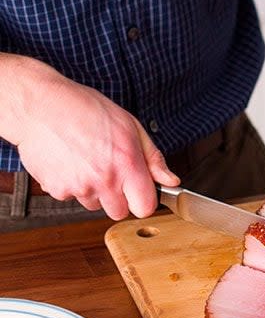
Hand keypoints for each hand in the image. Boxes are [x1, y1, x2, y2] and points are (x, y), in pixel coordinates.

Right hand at [0, 54, 178, 219]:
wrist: (40, 105)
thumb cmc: (85, 110)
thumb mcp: (130, 126)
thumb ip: (153, 158)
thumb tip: (171, 180)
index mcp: (127, 164)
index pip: (145, 208)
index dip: (144, 200)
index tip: (140, 190)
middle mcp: (105, 180)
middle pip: (120, 212)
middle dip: (119, 198)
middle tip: (111, 173)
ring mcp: (79, 187)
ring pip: (95, 205)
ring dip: (95, 191)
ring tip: (88, 162)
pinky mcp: (57, 190)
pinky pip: (71, 197)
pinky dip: (72, 185)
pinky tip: (71, 163)